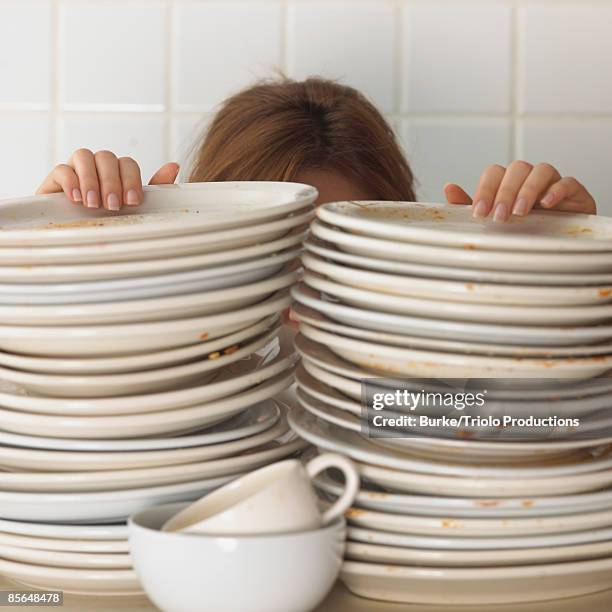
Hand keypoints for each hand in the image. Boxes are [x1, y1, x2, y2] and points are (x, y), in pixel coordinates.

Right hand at [36, 149, 179, 210]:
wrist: (73, 236)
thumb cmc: (106, 221)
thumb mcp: (131, 210)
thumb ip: (152, 189)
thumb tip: (174, 166)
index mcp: (117, 174)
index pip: (127, 163)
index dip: (131, 179)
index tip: (132, 201)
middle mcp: (97, 168)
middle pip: (107, 157)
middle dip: (112, 182)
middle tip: (113, 205)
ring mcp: (76, 171)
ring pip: (84, 155)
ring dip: (91, 179)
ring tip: (93, 203)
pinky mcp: (55, 179)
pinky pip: (61, 169)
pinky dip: (70, 181)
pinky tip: (76, 198)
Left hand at [443, 161, 596, 221]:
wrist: (557, 242)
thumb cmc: (523, 229)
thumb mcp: (493, 220)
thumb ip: (470, 205)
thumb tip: (449, 187)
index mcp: (508, 183)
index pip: (494, 173)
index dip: (485, 190)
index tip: (479, 213)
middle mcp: (529, 178)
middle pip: (516, 169)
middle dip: (505, 193)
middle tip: (499, 216)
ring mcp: (553, 183)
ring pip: (541, 170)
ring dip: (528, 190)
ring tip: (520, 212)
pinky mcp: (575, 192)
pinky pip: (568, 182)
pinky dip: (557, 190)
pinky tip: (548, 204)